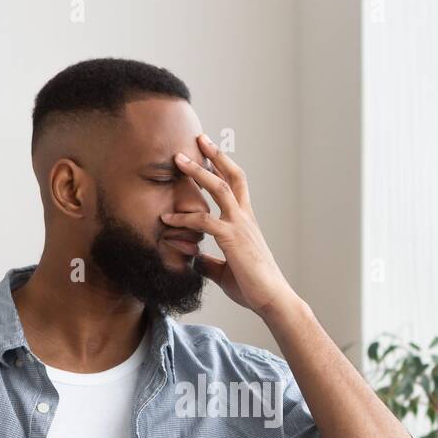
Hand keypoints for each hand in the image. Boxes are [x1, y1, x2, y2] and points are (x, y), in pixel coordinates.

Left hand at [163, 134, 298, 317]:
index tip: (210, 153)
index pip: (237, 186)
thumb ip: (210, 261)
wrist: (271, 299)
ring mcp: (240, 226)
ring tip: (179, 160)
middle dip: (215, 156)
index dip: (224, 167)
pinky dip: (184, 218)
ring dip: (198, 172)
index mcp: (246, 222)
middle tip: (198, 138)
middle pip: (232, 176)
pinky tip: (167, 219)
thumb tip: (194, 259)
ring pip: (220, 188)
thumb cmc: (253, 287)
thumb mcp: (225, 271)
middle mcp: (245, 218)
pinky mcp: (232, 239)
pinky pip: (204, 221)